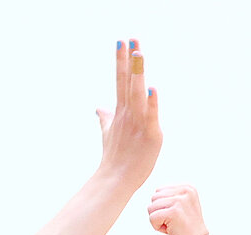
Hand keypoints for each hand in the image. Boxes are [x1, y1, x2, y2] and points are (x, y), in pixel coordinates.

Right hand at [95, 39, 161, 190]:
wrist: (115, 180)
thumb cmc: (114, 158)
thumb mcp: (108, 133)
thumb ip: (105, 118)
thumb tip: (98, 107)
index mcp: (121, 111)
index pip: (120, 80)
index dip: (121, 60)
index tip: (121, 41)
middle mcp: (128, 113)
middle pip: (127, 81)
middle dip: (129, 59)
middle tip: (130, 37)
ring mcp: (138, 123)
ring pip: (137, 93)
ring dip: (138, 73)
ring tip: (139, 52)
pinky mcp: (151, 135)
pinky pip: (151, 115)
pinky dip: (151, 102)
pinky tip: (152, 88)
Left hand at [147, 185, 210, 234]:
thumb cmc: (186, 228)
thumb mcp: (181, 206)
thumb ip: (170, 196)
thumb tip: (154, 194)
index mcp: (187, 187)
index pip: (159, 191)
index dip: (163, 207)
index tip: (177, 216)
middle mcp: (185, 191)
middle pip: (154, 198)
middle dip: (159, 213)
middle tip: (175, 222)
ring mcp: (179, 201)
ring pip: (151, 208)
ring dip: (158, 220)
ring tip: (173, 226)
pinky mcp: (174, 212)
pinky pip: (152, 218)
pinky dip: (157, 227)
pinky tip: (171, 231)